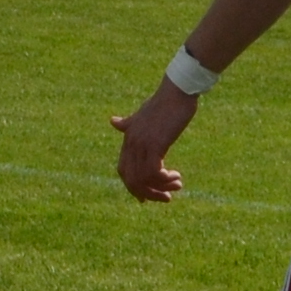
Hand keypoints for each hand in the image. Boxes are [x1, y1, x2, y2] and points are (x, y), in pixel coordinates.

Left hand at [113, 83, 196, 201]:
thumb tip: (112, 121)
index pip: (123, 171)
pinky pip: (153, 173)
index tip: (147, 198)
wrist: (176, 92)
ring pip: (143, 179)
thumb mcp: (141, 115)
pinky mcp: (155, 144)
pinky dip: (164, 180)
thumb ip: (127, 123)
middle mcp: (132, 143)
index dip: (133, 187)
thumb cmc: (163, 103)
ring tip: (177, 185)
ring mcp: (142, 144)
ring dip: (161, 188)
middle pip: (131, 180)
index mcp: (128, 139)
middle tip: (167, 198)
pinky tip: (176, 177)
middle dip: (148, 194)